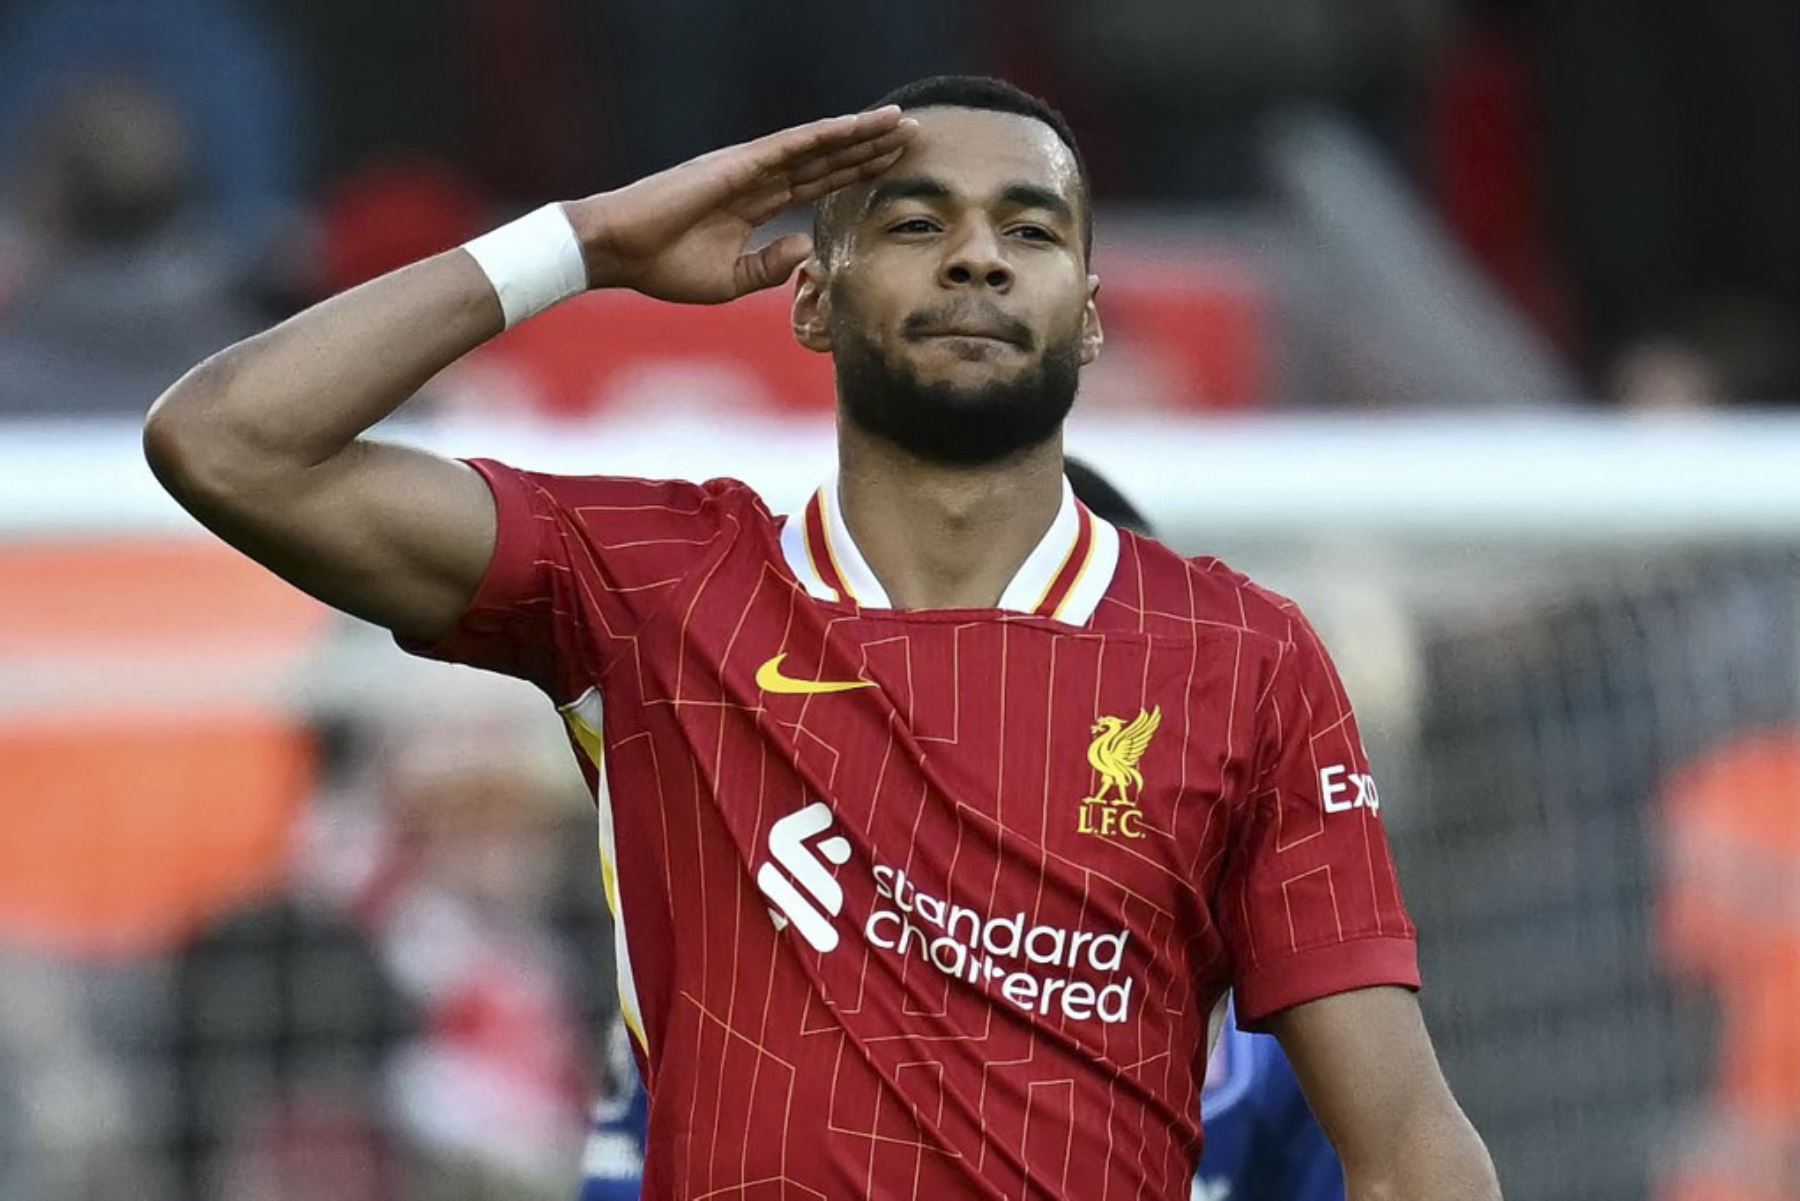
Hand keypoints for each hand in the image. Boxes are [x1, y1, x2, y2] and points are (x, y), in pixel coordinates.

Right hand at [568, 107, 916, 303]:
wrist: (620, 252)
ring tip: (898, 121)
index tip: (892, 165)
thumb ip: (770, 266)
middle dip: (869, 147)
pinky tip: (855, 127)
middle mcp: (757, 180)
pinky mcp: (737, 164)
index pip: (817, 184)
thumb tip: (808, 248)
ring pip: (816, 146)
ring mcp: (749, 168)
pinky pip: (790, 146)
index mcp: (755, 206)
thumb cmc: (663, 267)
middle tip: (912, 132)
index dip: (855, 173)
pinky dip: (825, 135)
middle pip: (827, 159)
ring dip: (859, 133)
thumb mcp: (730, 280)